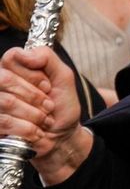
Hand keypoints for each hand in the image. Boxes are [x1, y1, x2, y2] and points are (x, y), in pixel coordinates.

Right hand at [0, 47, 91, 183]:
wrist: (62, 136)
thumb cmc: (61, 105)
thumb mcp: (63, 77)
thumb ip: (47, 57)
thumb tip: (24, 53)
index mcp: (14, 69)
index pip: (11, 57)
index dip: (33, 73)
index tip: (47, 86)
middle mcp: (0, 85)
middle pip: (5, 79)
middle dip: (34, 95)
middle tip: (48, 104)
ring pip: (6, 102)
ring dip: (34, 113)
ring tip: (44, 118)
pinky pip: (4, 121)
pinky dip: (28, 128)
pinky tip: (36, 130)